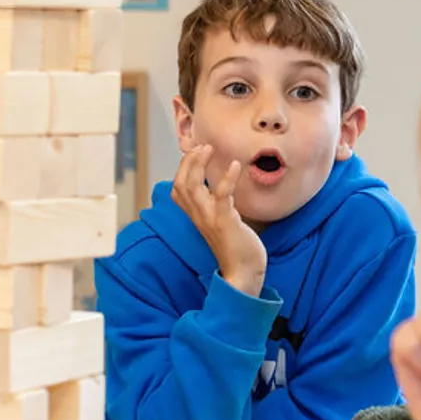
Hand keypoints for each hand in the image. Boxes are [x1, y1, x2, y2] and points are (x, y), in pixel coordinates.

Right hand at [171, 144, 265, 296]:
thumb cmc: (236, 248)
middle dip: (188, 161)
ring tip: (210, 148)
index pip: (177, 189)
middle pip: (181, 183)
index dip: (183, 168)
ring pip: (192, 186)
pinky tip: (235, 165)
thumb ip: (216, 208)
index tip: (196, 152)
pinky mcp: (224, 221)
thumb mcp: (221, 223)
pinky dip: (227, 178)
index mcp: (196, 216)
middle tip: (203, 146)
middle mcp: (198, 216)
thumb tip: (222, 191)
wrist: (243, 274)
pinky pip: (220, 195)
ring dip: (199, 164)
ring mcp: (209, 218)